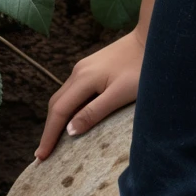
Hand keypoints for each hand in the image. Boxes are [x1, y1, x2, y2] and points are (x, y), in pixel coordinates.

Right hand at [35, 30, 144, 161]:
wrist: (153, 39)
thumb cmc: (142, 68)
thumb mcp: (120, 94)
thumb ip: (94, 112)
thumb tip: (70, 131)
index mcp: (83, 78)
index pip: (59, 111)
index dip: (49, 135)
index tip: (41, 156)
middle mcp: (78, 71)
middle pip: (56, 104)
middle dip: (49, 129)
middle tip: (43, 154)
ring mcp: (84, 67)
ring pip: (64, 96)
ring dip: (57, 119)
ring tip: (54, 141)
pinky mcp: (93, 67)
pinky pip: (73, 91)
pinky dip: (68, 108)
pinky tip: (72, 118)